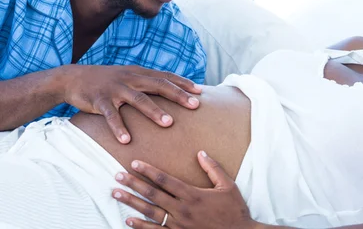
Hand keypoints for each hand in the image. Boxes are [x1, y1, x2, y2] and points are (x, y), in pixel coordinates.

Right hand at [59, 64, 200, 142]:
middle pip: (158, 85)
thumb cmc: (107, 81)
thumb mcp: (129, 76)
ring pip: (138, 99)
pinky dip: (119, 127)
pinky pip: (111, 115)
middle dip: (178, 95)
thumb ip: (148, 81)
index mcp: (139, 73)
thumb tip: (172, 90)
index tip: (201, 92)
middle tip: (195, 105)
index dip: (183, 83)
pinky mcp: (99, 100)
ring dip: (154, 111)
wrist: (73, 78)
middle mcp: (130, 78)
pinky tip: (127, 140)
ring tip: (169, 123)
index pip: (165, 77)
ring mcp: (115, 89)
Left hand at [113, 151, 254, 228]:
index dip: (148, 171)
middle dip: (133, 183)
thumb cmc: (234, 211)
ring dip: (131, 202)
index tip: (135, 163)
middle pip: (152, 194)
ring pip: (149, 212)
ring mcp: (178, 225)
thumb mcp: (228, 186)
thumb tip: (201, 153)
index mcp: (193, 195)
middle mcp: (182, 210)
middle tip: (117, 175)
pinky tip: (128, 220)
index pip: (165, 180)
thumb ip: (213, 169)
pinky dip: (140, 226)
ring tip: (116, 193)